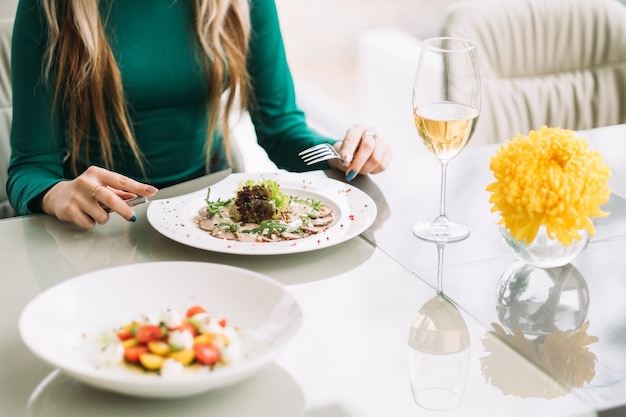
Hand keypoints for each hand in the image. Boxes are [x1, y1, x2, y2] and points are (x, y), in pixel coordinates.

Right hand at [41, 166, 157, 228]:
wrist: (57, 195)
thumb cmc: (85, 190)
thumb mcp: (102, 186)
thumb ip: (119, 192)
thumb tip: (137, 196)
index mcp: (97, 173)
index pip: (121, 180)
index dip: (138, 187)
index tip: (151, 191)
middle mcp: (86, 182)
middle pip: (111, 199)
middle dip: (124, 210)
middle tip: (131, 216)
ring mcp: (76, 196)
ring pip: (101, 215)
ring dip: (103, 218)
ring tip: (96, 212)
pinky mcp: (69, 209)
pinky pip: (89, 223)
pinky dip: (90, 223)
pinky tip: (84, 216)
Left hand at [328, 124, 391, 180]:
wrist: (358, 152)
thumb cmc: (349, 151)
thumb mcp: (341, 151)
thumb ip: (343, 155)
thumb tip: (347, 162)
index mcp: (357, 129)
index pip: (353, 138)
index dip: (349, 150)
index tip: (345, 160)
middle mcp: (371, 131)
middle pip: (368, 147)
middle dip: (358, 162)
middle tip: (351, 172)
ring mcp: (382, 140)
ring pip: (376, 158)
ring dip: (365, 168)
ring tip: (360, 169)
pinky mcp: (389, 150)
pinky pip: (382, 165)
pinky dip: (373, 171)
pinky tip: (368, 168)